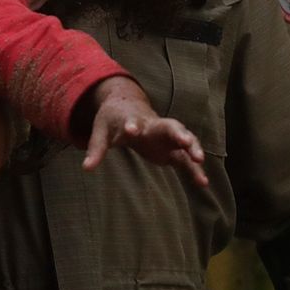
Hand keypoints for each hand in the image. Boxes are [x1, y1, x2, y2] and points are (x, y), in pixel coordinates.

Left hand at [81, 76, 208, 186]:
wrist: (127, 107)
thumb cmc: (113, 119)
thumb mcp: (101, 132)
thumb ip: (96, 150)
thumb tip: (86, 168)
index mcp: (133, 120)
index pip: (133, 122)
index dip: (132, 126)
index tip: (132, 130)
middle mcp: (153, 126)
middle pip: (169, 126)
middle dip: (178, 133)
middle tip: (185, 141)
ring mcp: (165, 137)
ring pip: (183, 139)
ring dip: (192, 148)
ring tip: (199, 160)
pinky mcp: (171, 149)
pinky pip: (185, 159)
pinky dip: (194, 169)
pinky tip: (202, 182)